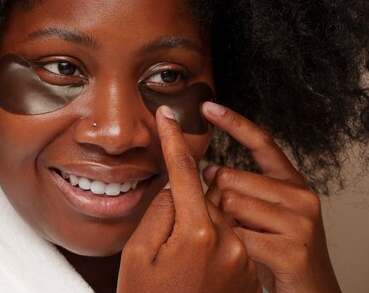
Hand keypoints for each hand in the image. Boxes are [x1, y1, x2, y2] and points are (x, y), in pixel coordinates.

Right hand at [117, 105, 261, 292]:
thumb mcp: (139, 253)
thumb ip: (160, 210)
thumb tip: (175, 183)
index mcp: (198, 232)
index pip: (185, 171)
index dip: (173, 139)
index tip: (168, 115)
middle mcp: (229, 241)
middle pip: (203, 194)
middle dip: (183, 201)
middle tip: (164, 238)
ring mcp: (242, 257)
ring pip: (216, 215)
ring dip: (197, 222)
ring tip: (178, 260)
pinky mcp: (247, 270)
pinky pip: (227, 236)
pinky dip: (209, 239)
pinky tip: (193, 266)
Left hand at [201, 102, 340, 292]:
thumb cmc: (277, 250)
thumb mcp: (261, 212)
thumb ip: (242, 188)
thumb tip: (208, 169)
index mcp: (292, 182)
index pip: (260, 142)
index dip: (233, 122)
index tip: (206, 106)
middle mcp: (301, 196)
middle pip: (230, 178)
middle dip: (214, 200)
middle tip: (226, 223)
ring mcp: (300, 222)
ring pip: (229, 204)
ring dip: (222, 223)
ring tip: (239, 240)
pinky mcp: (292, 249)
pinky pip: (236, 234)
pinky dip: (229, 244)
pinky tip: (243, 253)